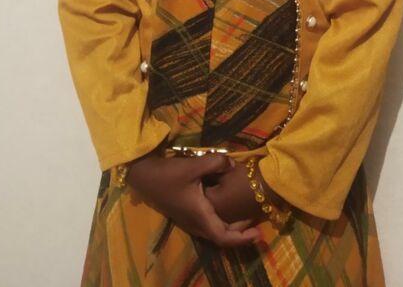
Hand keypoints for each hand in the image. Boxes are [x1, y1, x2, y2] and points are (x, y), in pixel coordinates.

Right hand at [126, 152, 258, 247]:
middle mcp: (195, 223)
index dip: (242, 239)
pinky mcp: (187, 213)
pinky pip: (209, 223)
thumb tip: (233, 164)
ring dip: (231, 226)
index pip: (223, 237)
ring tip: (245, 213)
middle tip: (255, 219)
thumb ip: (217, 163)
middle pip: (221, 236)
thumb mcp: (194, 164)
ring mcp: (190, 220)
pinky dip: (221, 219)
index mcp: (199, 216)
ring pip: (215, 230)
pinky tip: (227, 203)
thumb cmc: (168, 174)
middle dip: (240, 232)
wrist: (144, 175)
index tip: (258, 233)